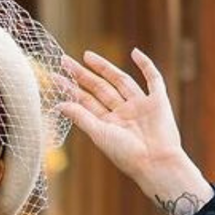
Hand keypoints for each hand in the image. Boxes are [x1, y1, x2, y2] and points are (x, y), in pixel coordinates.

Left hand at [56, 47, 190, 189]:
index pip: (87, 102)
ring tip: (87, 56)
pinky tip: (135, 52)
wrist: (156, 162)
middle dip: (83, 75)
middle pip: (101, 89)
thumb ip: (81, 117)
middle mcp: (123, 113)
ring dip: (105, 68)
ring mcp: (140, 105)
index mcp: (109, 124)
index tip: (56, 76)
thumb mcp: (99, 134)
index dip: (72, 89)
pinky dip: (146, 65)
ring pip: (121, 81)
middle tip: (64, 61)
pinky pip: (153, 78)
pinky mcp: (158, 101)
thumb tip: (59, 104)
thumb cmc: (126, 154)